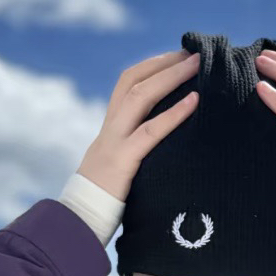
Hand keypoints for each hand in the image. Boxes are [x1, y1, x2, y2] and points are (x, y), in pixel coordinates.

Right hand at [77, 49, 200, 201]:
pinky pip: (150, 132)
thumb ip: (134, 149)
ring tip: (196, 67)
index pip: (127, 83)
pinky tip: (194, 102)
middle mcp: (110, 128)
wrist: (79, 221)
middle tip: (192, 53)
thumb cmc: (105, 199)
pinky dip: (174, 114)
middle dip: (163, 63)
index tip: (177, 55)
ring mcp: (114, 142)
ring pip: (139, 97)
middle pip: (133, 81)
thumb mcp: (119, 165)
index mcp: (110, 127)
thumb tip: (162, 141)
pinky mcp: (122, 162)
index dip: (152, 66)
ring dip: (170, 77)